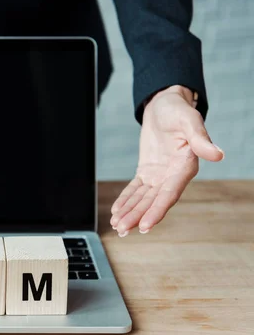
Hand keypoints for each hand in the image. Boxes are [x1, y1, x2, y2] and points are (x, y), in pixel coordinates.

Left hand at [110, 85, 223, 235]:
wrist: (165, 104)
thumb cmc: (178, 110)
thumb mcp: (189, 120)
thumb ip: (200, 139)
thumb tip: (218, 155)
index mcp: (185, 166)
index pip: (169, 194)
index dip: (157, 211)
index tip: (145, 226)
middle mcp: (172, 175)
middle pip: (153, 201)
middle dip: (137, 216)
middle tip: (122, 230)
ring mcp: (159, 175)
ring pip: (143, 199)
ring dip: (130, 212)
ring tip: (117, 226)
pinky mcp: (147, 172)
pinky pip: (135, 190)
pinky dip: (126, 200)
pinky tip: (116, 212)